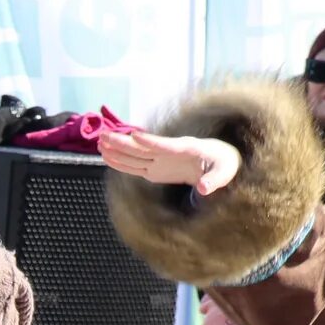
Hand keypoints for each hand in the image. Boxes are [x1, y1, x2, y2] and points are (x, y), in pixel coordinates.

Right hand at [95, 127, 238, 195]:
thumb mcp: (225, 172)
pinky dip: (122, 162)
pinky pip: (136, 165)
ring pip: (135, 154)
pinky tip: (107, 157)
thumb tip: (202, 189)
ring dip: (118, 148)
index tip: (135, 135)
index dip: (151, 141)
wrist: (219, 160)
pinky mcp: (156, 168)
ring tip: (99, 142)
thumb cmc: (224, 164)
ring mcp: (161, 159)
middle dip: (123, 142)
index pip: (166, 145)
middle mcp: (169, 152)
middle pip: (143, 147)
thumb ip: (214, 180)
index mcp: (187, 149)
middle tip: (104, 135)